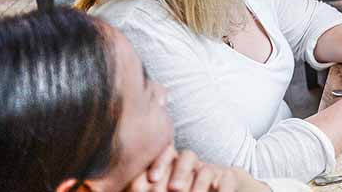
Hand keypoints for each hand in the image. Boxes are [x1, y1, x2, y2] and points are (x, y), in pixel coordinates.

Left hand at [126, 146, 268, 191]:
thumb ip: (139, 186)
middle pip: (187, 157)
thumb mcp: (155, 187)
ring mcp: (209, 171)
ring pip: (207, 168)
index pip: (166, 153)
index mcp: (171, 164)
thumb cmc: (178, 189)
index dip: (160, 162)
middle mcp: (191, 164)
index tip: (152, 179)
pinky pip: (227, 180)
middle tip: (174, 189)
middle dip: (180, 172)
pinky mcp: (226, 178)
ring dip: (199, 182)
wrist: (213, 190)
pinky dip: (224, 188)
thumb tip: (114, 187)